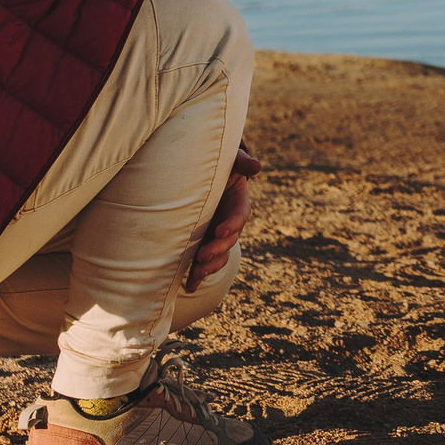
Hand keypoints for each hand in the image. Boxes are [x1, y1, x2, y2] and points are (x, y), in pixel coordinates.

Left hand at [185, 143, 259, 291]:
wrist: (198, 171)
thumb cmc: (215, 160)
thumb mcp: (230, 156)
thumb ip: (240, 159)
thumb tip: (256, 166)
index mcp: (237, 200)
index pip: (240, 215)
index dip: (232, 225)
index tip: (219, 231)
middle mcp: (230, 220)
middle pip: (230, 239)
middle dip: (217, 250)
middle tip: (201, 257)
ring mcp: (217, 233)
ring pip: (220, 255)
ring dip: (209, 267)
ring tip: (195, 277)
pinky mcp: (204, 242)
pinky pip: (206, 261)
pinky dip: (198, 275)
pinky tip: (187, 287)